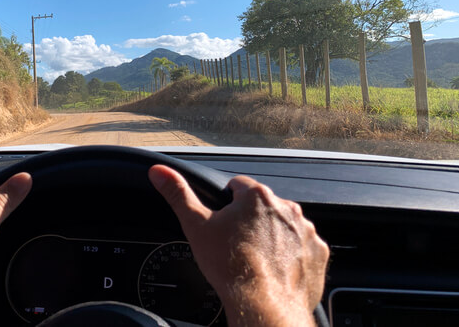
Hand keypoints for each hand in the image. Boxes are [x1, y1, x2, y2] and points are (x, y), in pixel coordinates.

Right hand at [148, 165, 328, 326]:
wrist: (263, 306)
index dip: (226, 205)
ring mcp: (305, 230)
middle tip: (237, 245)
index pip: (238, 187)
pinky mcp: (318, 252)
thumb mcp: (196, 226)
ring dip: (272, 236)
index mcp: (257, 195)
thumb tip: (159, 171)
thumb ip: (178, 194)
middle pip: (262, 206)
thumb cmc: (231, 267)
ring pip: (283, 225)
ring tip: (256, 259)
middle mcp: (286, 207)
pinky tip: (275, 268)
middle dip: (250, 220)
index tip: (223, 225)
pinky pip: (302, 246)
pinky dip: (291, 254)